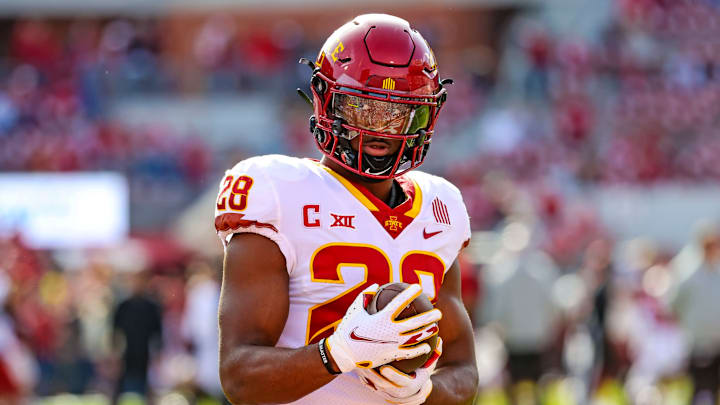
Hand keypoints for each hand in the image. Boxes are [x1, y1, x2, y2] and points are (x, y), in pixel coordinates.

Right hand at [327, 284, 441, 372]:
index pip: (399, 302)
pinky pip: (408, 353)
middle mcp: (389, 330)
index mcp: (381, 317)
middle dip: (428, 316)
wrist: (343, 354)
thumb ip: (366, 296)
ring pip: (414, 338)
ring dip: (427, 332)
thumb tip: (377, 285)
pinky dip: (419, 350)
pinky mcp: (391, 355)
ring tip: (437, 328)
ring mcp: (391, 343)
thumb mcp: (355, 309)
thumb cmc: (348, 329)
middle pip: (414, 322)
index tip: (418, 287)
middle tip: (439, 312)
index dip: (410, 294)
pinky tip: (427, 347)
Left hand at [358, 337, 442, 404]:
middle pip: (382, 384)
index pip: (400, 382)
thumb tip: (440, 341)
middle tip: (366, 362)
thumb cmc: (421, 373)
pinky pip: (368, 385)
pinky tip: (357, 365)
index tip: (385, 367)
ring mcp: (386, 394)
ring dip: (365, 374)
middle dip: (373, 374)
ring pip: (372, 385)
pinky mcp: (378, 392)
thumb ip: (434, 355)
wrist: (415, 390)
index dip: (392, 376)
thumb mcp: (429, 366)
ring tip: (359, 361)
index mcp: (410, 386)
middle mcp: (397, 393)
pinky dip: (362, 376)